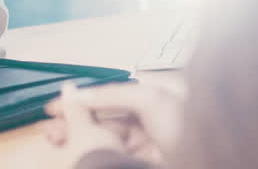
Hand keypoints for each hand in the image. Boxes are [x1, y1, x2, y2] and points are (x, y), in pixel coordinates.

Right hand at [43, 77, 186, 167]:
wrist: (209, 160)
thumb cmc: (191, 126)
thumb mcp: (150, 99)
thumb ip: (113, 94)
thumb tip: (79, 94)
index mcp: (150, 103)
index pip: (107, 100)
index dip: (80, 103)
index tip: (55, 108)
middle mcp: (146, 124)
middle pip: (101, 122)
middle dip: (74, 123)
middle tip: (48, 130)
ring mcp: (144, 149)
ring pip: (103, 141)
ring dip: (78, 139)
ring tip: (53, 141)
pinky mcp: (141, 165)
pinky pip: (111, 157)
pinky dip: (93, 154)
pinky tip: (77, 152)